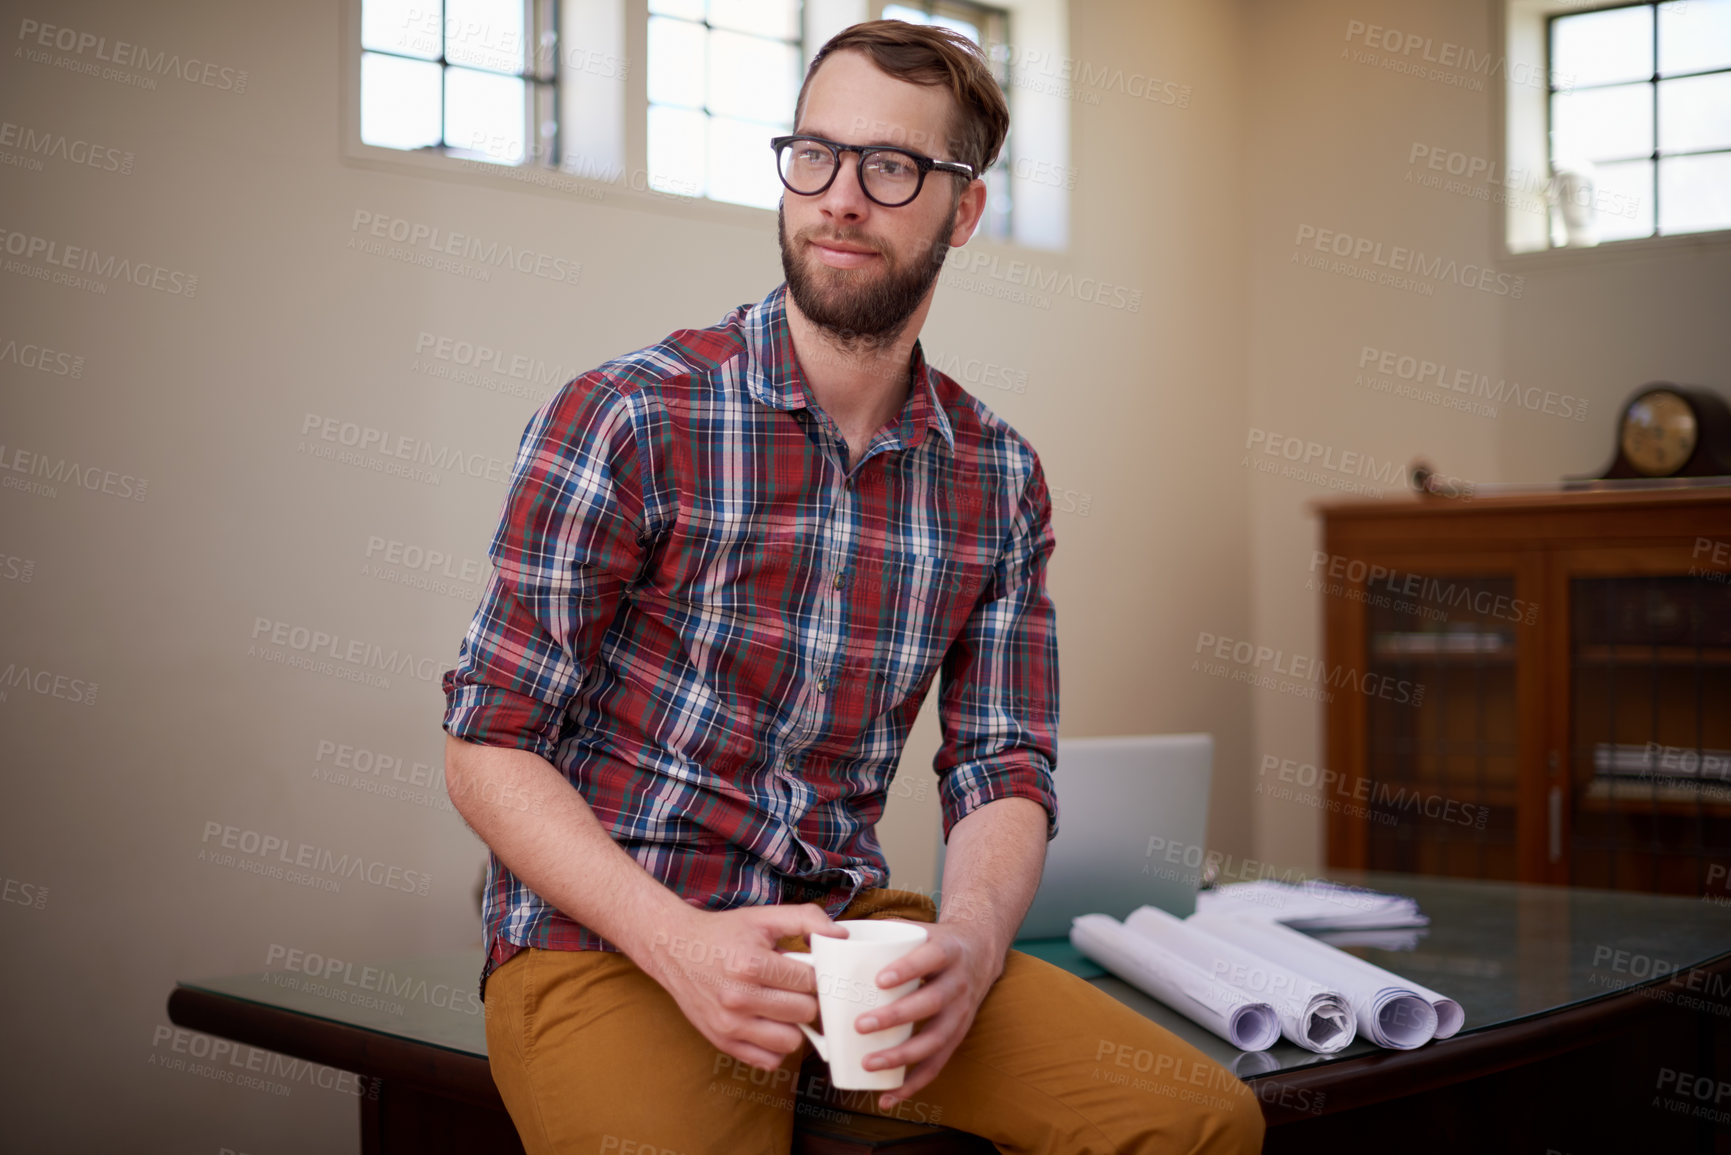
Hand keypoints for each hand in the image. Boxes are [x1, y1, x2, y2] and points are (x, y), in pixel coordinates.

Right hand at [635, 903, 846, 1071]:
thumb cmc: (723, 933)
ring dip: (794, 1024)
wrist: (674, 949)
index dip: (816, 974)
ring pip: (791, 1041)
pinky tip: (769, 1024)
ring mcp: (729, 1025)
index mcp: (751, 964)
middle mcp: (738, 997)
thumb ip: (806, 919)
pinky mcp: (722, 1042)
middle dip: (806, 997)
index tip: (806, 969)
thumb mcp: (763, 917)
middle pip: (805, 1012)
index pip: (810, 982)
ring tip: (782, 1005)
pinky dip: (775, 1046)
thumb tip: (840, 936)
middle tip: (793, 986)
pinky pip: (769, 1061)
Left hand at [853, 918, 1006, 1110]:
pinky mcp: (958, 1036)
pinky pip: (937, 1064)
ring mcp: (961, 1013)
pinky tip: (889, 1096)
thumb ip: (878, 932)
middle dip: (896, 1016)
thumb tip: (826, 936)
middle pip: (931, 1002)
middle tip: (860, 1025)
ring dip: (902, 1056)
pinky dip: (913, 1084)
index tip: (880, 979)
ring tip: (869, 1063)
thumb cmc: (933, 943)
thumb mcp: (916, 930)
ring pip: (935, 1039)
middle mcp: (958, 983)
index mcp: (947, 951)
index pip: (930, 958)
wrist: (979, 953)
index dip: (908, 969)